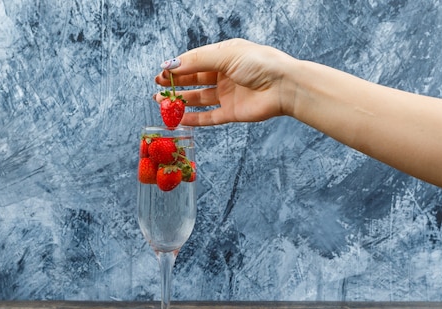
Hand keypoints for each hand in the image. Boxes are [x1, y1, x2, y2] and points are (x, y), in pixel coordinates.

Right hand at [155, 39, 295, 125]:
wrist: (284, 87)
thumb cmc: (260, 64)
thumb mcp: (226, 55)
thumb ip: (197, 61)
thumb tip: (171, 65)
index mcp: (224, 55)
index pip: (195, 60)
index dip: (177, 67)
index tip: (161, 72)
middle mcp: (225, 75)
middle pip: (195, 80)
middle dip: (175, 83)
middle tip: (157, 87)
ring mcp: (228, 94)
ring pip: (199, 98)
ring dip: (181, 100)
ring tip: (162, 102)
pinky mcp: (232, 113)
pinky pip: (209, 117)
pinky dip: (194, 119)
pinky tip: (179, 119)